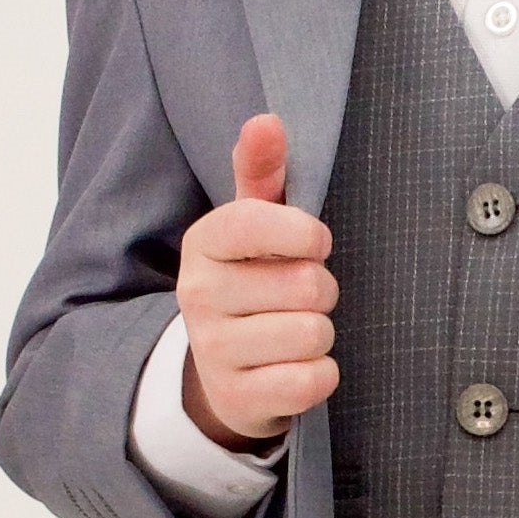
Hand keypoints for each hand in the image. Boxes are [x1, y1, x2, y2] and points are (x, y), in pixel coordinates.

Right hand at [176, 114, 338, 447]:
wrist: (222, 372)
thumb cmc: (252, 281)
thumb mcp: (254, 224)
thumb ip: (262, 171)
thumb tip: (266, 119)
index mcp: (203, 244)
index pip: (257, 221)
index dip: (304, 233)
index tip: (314, 243)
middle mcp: (198, 295)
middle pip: (306, 284)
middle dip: (320, 291)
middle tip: (298, 297)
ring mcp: (214, 351)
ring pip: (313, 333)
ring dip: (320, 334)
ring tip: (292, 332)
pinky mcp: (239, 398)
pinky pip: (312, 379)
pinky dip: (319, 374)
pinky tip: (294, 367)